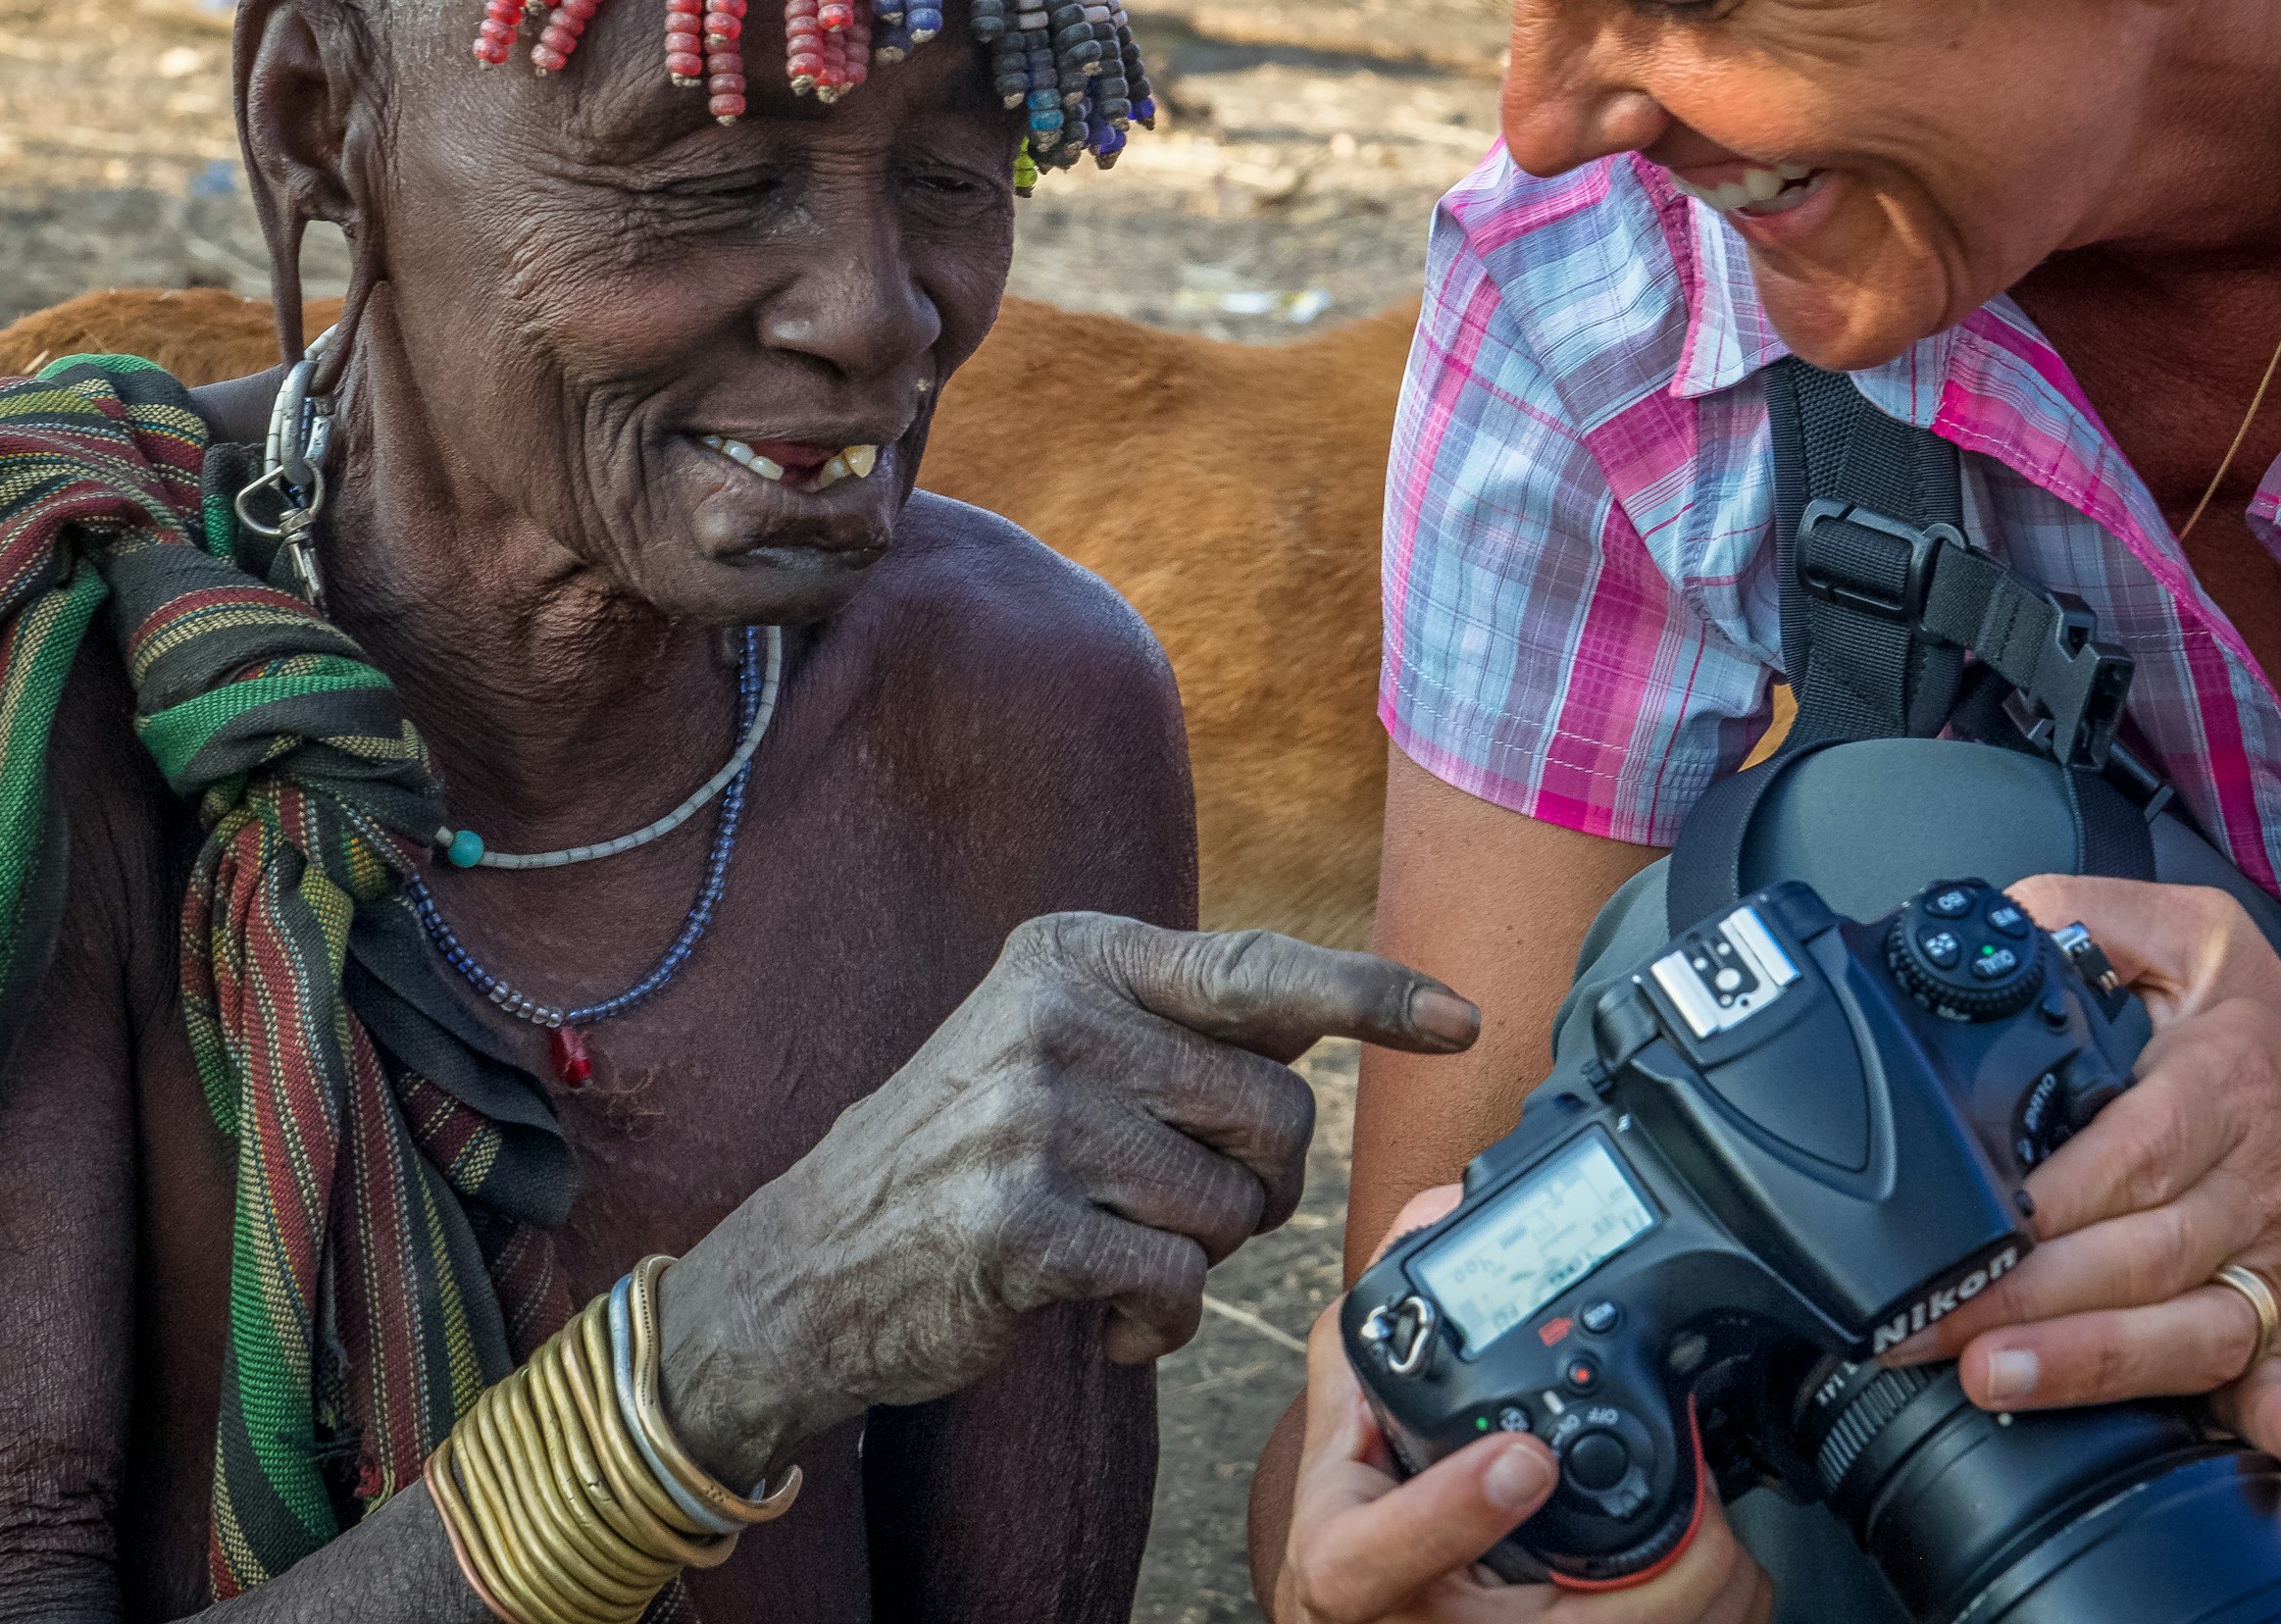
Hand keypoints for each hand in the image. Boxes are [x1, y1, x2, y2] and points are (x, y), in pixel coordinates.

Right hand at [662, 914, 1479, 1479]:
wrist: (814, 1261)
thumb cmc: (966, 1153)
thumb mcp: (1053, 1040)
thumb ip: (1176, 1022)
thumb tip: (1329, 1006)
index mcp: (1075, 954)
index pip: (1259, 967)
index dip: (1374, 995)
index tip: (1466, 1019)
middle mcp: (1057, 1017)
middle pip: (1277, 1110)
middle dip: (1259, 1181)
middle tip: (1178, 1204)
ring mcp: (1035, 1118)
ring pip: (1233, 1207)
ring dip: (1197, 1257)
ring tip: (1114, 1251)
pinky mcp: (1021, 1226)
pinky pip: (1173, 1286)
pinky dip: (1153, 1325)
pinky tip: (1094, 1316)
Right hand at [1272, 1187, 1768, 1623]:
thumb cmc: (1357, 1553)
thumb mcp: (1332, 1452)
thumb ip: (1369, 1340)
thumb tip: (1435, 1215)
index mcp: (1356, 1570)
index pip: (1394, 1551)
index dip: (1462, 1504)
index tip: (1525, 1458)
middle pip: (1592, 1620)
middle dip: (1678, 1540)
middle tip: (1699, 1481)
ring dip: (1716, 1575)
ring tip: (1712, 1523)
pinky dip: (1723, 1610)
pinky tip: (1707, 1576)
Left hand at [1882, 875, 2280, 1468]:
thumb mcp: (2210, 950)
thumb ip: (2093, 919)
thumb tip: (1997, 924)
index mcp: (2226, 1086)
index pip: (2126, 1145)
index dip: (2042, 1192)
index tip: (1963, 1214)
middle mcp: (2255, 1189)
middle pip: (2133, 1248)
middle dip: (2022, 1292)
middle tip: (1919, 1315)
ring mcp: (2279, 1283)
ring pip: (2181, 1332)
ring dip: (2089, 1363)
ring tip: (1992, 1375)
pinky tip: (2276, 1431)